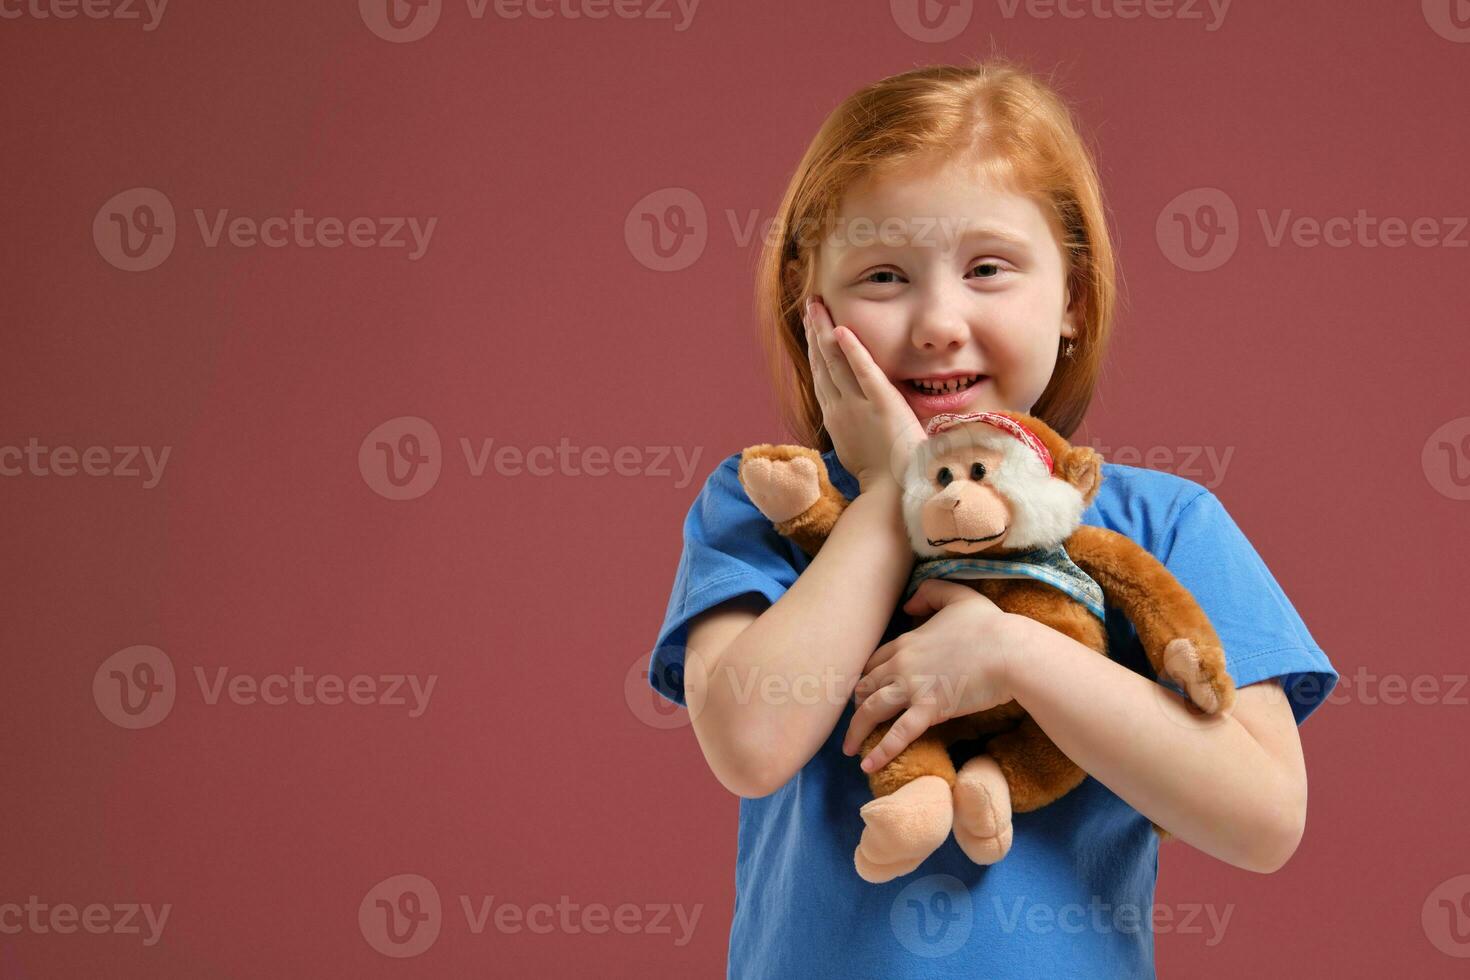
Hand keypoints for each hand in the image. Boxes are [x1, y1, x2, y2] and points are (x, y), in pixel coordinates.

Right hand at [803, 296, 924, 493]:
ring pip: (835, 362)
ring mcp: (858, 406)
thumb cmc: (881, 480)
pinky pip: (864, 372)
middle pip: (823, 363)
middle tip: (809, 306)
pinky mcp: (881, 405)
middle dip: (814, 332)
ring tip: (817, 307)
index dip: (814, 351)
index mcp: (835, 418)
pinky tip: (842, 330)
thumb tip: (852, 424)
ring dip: (824, 331)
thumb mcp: (857, 451)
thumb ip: (853, 431)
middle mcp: (840, 408)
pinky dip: (853, 350)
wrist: (890, 497)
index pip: (821, 377)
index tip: (810, 329)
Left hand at [841, 578, 1021, 772]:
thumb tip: (908, 604)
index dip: (865, 676)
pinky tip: (866, 765)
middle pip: (866, 686)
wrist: (1011, 650)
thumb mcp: (958, 596)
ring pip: (872, 710)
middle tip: (854, 721)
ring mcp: (913, 687)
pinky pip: (898, 734)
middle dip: (855, 704)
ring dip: (856, 731)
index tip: (861, 690)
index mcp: (907, 641)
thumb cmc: (991, 625)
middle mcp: (902, 664)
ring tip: (848, 748)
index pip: (874, 661)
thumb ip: (931, 593)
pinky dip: (880, 751)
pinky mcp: (930, 709)